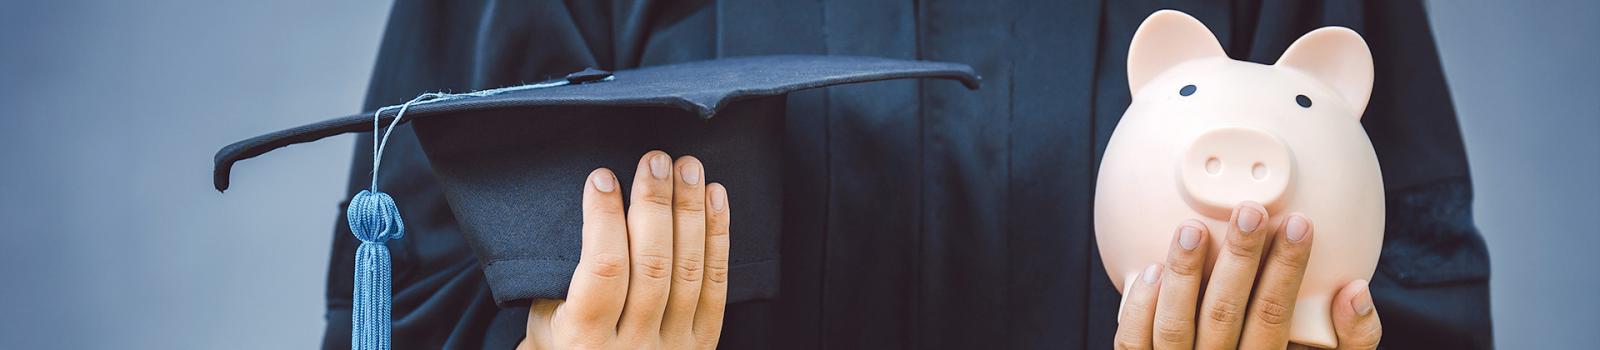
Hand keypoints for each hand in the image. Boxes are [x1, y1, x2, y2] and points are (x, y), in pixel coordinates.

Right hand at [519, 151, 730, 349]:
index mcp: (586, 340)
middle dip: (655, 204)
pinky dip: (717, 238)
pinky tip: (714, 199)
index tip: (603, 178)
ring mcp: (672, 346)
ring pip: (687, 270)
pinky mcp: (702, 343)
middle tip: (655, 161)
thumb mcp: (546, 322)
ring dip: (690, 211)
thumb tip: (592, 211)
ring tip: (687, 169)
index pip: (604, 269)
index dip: (604, 218)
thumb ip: (564, 279)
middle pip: (652, 264)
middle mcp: (633, 346)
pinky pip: (716, 285)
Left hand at [1114, 202, 1381, 348]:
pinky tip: (1150, 269)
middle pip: (1225, 313)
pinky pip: (1134, 343)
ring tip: (1192, 230)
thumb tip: (1356, 292)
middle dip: (1239, 259)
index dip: (1288, 269)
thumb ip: (1352, 340)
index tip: (1298, 224)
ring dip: (1184, 274)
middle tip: (1248, 213)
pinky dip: (1139, 307)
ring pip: (1175, 326)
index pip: (1276, 315)